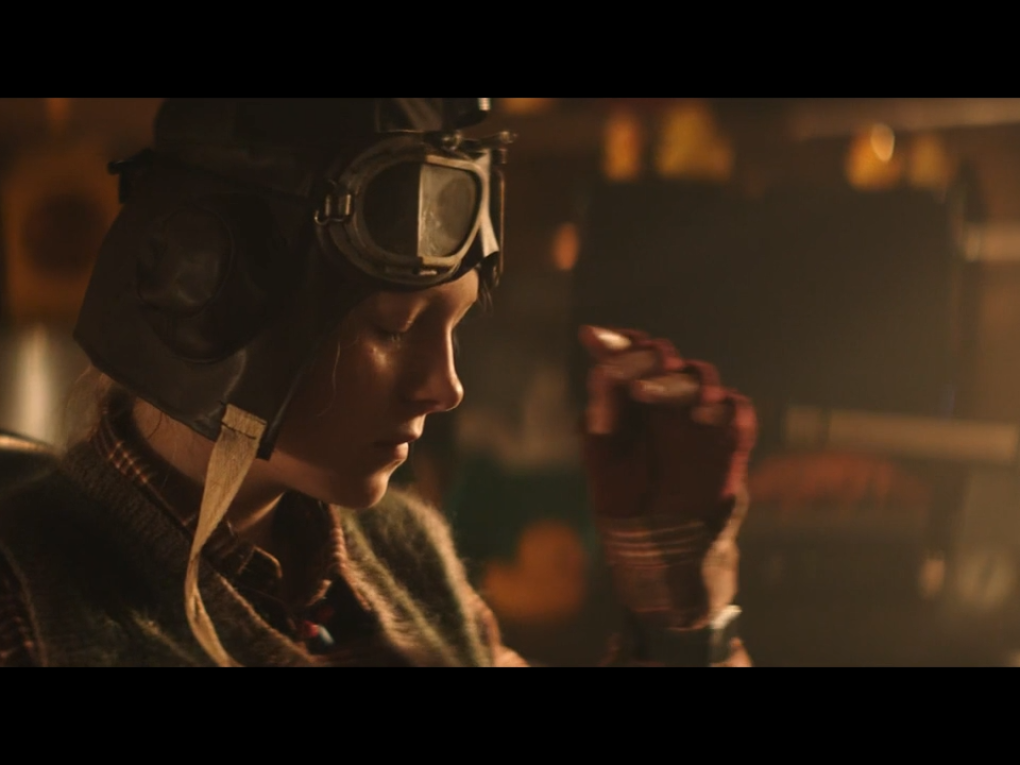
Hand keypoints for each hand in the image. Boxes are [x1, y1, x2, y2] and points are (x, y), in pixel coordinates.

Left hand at [579, 325, 756, 632]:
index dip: (617, 341)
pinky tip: (698, 410)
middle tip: (621, 371)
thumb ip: (601, 407)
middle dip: (644, 358)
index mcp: (636, 399)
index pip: (633, 354)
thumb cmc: (623, 498)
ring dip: (675, 380)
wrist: (654, 549)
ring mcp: (700, 422)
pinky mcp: (728, 446)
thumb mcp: (600, 452)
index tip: (592, 337)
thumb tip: (599, 366)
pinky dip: (722, 407)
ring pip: (702, 378)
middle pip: (667, 359)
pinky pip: (737, 413)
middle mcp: (670, 403)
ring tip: (645, 393)